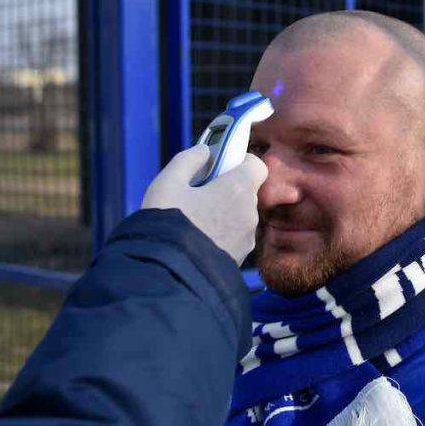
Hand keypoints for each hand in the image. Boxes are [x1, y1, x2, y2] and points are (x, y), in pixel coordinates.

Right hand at [141, 145, 267, 264]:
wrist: (168, 274)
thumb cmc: (167, 224)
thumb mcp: (167, 183)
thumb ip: (188, 160)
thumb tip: (203, 151)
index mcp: (238, 189)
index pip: (257, 166)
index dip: (241, 161)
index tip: (221, 164)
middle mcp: (249, 213)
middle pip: (246, 191)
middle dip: (226, 188)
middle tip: (198, 192)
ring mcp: (247, 238)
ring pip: (240, 215)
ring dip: (223, 212)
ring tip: (194, 218)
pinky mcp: (240, 257)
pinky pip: (234, 236)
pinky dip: (222, 232)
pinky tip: (198, 237)